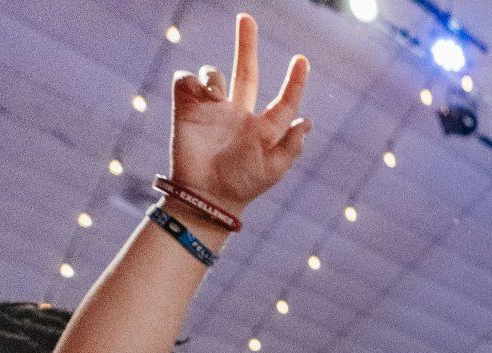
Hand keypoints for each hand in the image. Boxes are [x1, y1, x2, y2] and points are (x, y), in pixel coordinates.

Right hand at [168, 13, 310, 215]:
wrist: (205, 196)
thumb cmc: (242, 186)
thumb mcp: (273, 169)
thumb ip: (292, 146)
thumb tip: (306, 121)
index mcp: (263, 127)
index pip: (283, 100)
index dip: (294, 82)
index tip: (302, 61)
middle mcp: (238, 114)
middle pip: (245, 72)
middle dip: (246, 45)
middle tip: (246, 18)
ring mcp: (212, 110)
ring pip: (214, 73)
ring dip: (215, 77)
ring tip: (215, 97)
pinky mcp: (185, 109)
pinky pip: (187, 80)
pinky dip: (193, 81)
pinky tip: (200, 97)